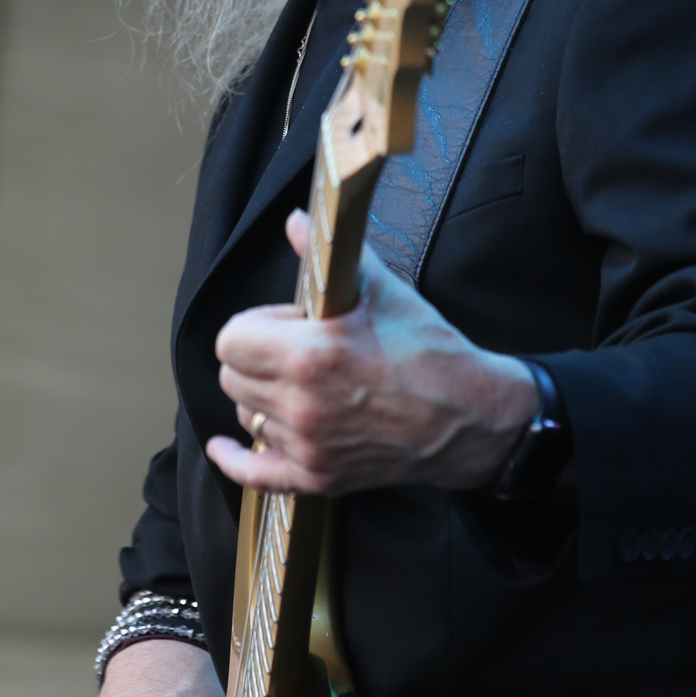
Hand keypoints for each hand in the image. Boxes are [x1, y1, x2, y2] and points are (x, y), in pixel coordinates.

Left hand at [206, 208, 539, 495]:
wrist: (471, 416)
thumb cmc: (429, 351)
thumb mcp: (381, 291)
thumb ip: (325, 257)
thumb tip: (296, 220)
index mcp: (309, 355)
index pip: (231, 339)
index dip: (256, 324)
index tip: (286, 323)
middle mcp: (301, 404)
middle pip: (231, 376)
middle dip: (254, 357)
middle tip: (295, 350)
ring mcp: (308, 445)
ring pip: (245, 413)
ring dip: (261, 396)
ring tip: (301, 384)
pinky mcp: (318, 476)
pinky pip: (254, 474)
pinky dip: (235, 458)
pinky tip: (224, 445)